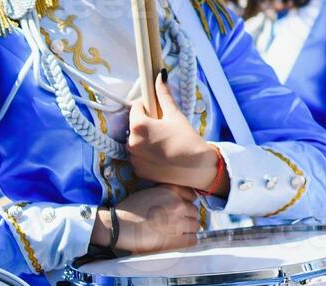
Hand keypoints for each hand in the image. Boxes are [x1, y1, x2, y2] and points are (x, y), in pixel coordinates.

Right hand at [92, 184, 199, 254]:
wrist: (118, 226)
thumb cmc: (128, 211)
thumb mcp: (148, 193)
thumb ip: (164, 195)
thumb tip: (175, 204)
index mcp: (171, 191)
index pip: (191, 196)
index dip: (187, 204)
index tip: (182, 210)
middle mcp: (178, 205)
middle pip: (194, 212)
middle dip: (187, 218)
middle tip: (177, 224)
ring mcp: (178, 222)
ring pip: (195, 226)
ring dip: (188, 230)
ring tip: (177, 234)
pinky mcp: (176, 238)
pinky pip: (192, 240)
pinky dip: (188, 241)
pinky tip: (179, 242)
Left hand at [128, 74, 223, 193]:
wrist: (195, 167)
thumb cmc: (186, 139)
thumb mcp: (175, 114)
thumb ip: (164, 94)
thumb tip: (160, 75)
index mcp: (138, 126)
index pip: (135, 107)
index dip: (147, 105)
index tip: (157, 108)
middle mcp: (130, 143)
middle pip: (134, 126)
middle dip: (145, 123)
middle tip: (163, 127)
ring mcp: (132, 159)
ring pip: (135, 142)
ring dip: (144, 139)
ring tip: (163, 141)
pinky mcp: (137, 170)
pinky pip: (138, 157)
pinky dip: (146, 154)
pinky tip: (161, 154)